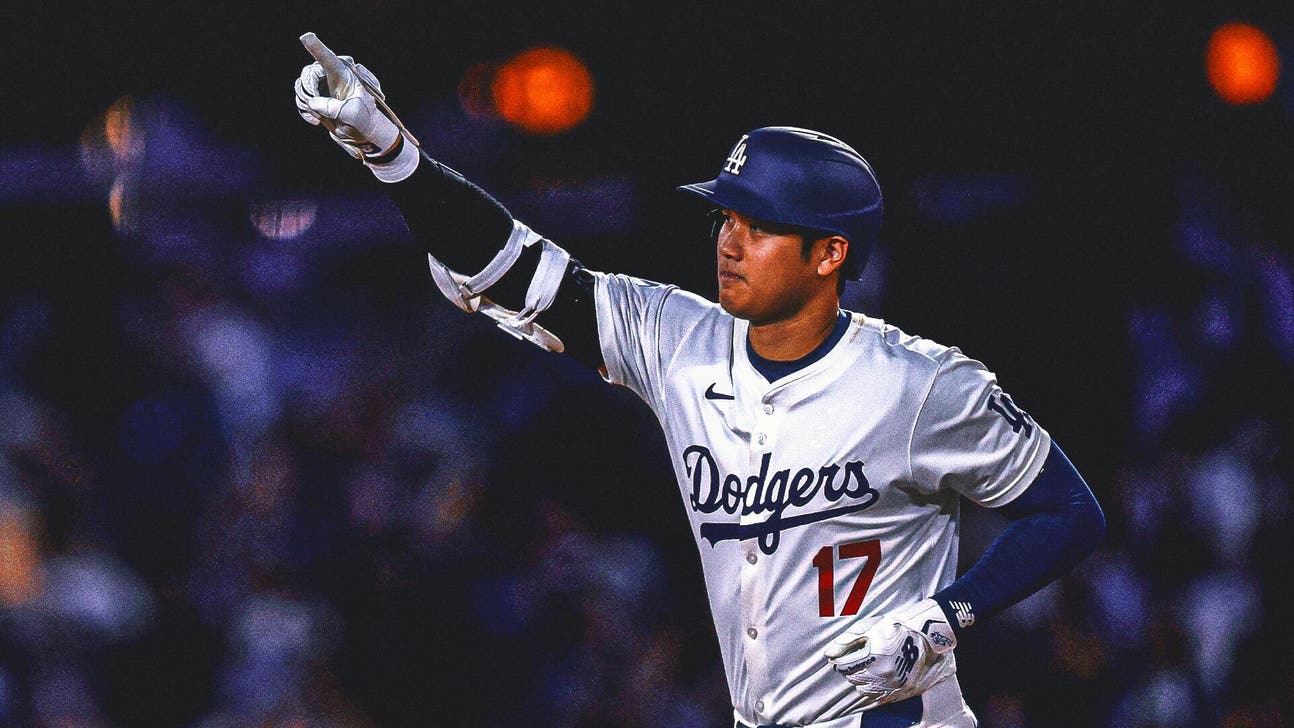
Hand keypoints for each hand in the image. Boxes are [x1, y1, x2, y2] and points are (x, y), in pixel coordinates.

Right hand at [294, 58, 399, 159]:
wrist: (362, 133)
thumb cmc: (363, 120)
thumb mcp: (351, 114)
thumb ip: (331, 107)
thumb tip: (312, 101)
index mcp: (343, 75)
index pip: (328, 59)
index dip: (316, 48)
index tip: (306, 37)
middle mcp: (330, 77)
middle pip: (308, 74)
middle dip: (309, 91)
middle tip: (318, 106)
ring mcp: (322, 87)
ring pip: (302, 87)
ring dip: (307, 103)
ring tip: (322, 116)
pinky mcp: (316, 98)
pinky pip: (301, 98)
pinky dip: (305, 110)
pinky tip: (316, 120)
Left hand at [824, 599, 957, 705]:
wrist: (927, 635)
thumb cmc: (896, 627)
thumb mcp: (870, 627)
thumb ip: (848, 641)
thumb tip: (828, 653)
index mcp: (873, 656)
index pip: (844, 666)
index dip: (839, 661)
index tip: (840, 657)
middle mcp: (882, 674)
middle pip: (853, 678)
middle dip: (850, 669)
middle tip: (855, 659)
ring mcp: (892, 684)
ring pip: (864, 689)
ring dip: (861, 679)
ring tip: (867, 667)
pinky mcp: (900, 691)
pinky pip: (878, 697)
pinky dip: (873, 689)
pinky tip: (876, 677)